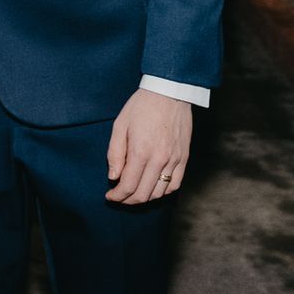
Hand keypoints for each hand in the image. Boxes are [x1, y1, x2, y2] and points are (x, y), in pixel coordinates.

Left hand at [105, 89, 191, 204]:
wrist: (170, 92)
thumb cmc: (142, 106)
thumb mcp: (120, 125)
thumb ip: (115, 153)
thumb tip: (113, 177)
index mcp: (141, 151)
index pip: (127, 186)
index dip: (116, 196)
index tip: (109, 195)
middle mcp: (159, 159)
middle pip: (143, 194)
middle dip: (127, 200)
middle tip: (119, 197)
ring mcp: (174, 160)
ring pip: (159, 193)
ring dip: (144, 198)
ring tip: (134, 193)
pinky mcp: (184, 158)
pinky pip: (175, 184)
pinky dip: (163, 192)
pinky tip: (153, 188)